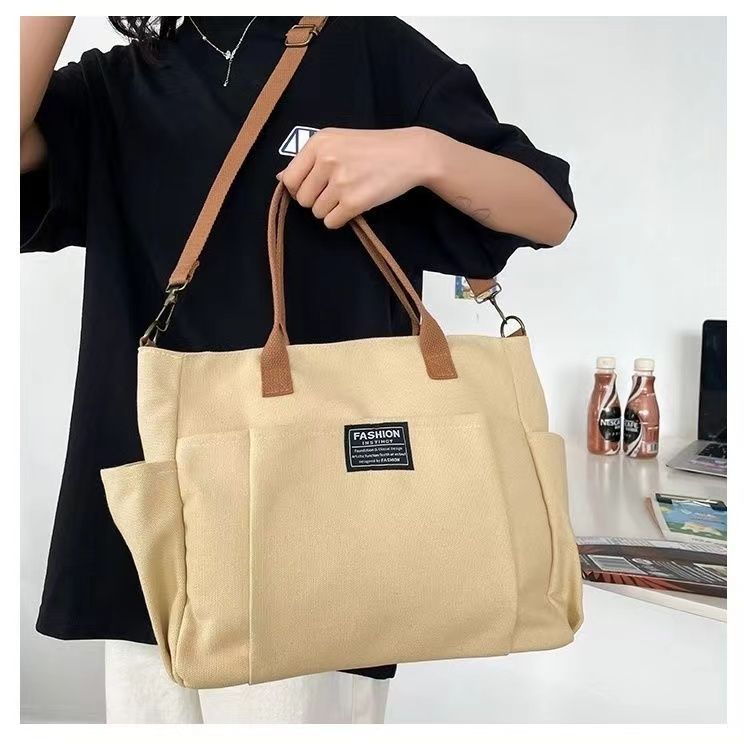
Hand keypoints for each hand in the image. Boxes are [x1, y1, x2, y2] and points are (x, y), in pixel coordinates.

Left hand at [277, 126, 438, 228]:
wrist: (409, 153)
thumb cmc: (372, 148)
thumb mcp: (338, 141)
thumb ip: (309, 159)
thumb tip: (280, 178)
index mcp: (319, 143)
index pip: (289, 179)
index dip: (299, 188)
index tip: (314, 187)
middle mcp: (326, 160)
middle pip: (302, 199)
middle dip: (316, 200)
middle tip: (336, 191)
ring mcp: (341, 182)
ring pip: (317, 212)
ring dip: (330, 210)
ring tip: (348, 195)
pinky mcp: (355, 201)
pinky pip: (331, 222)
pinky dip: (340, 219)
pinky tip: (353, 205)